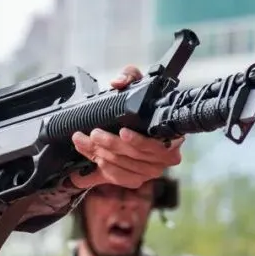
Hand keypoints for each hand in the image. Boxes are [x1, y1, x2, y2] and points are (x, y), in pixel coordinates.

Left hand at [70, 65, 183, 189]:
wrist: (128, 125)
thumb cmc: (138, 107)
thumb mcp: (136, 85)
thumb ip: (129, 76)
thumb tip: (118, 82)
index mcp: (171, 136)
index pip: (157, 144)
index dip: (139, 140)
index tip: (122, 132)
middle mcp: (164, 157)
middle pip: (135, 155)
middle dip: (110, 143)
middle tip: (93, 133)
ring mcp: (150, 170)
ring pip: (123, 166)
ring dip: (100, 154)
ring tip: (83, 140)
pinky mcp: (136, 179)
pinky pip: (119, 177)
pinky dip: (103, 168)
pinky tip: (92, 156)